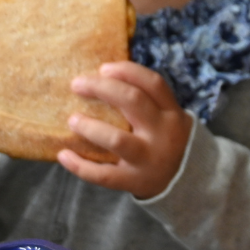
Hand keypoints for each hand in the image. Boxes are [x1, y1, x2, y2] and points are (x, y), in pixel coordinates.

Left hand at [59, 62, 191, 198]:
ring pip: (117, 139)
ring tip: (72, 119)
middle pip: (133, 102)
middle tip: (77, 84)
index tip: (103, 68)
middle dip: (102, 88)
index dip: (127, 71)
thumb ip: (146, 101)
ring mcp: (148, 159)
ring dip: (90, 127)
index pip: (153, 83)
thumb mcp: (167, 118)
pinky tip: (63, 155)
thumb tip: (100, 78)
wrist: (186, 181)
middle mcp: (163, 133)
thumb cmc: (164, 140)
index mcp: (171, 113)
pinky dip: (80, 165)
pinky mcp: (134, 181)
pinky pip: (103, 175)